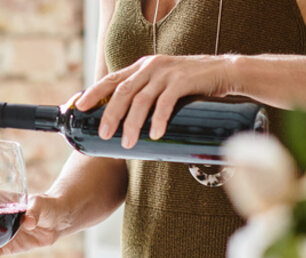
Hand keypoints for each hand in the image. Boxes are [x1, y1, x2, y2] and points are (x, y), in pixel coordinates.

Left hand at [75, 54, 238, 147]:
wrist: (225, 72)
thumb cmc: (192, 85)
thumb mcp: (164, 85)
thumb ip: (148, 96)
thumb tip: (128, 127)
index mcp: (142, 67)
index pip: (111, 79)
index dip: (94, 92)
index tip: (79, 107)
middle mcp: (151, 67)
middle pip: (123, 91)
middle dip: (110, 114)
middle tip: (105, 135)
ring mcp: (167, 73)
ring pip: (142, 99)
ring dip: (132, 123)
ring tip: (128, 143)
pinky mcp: (184, 80)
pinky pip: (166, 102)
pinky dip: (158, 119)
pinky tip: (155, 134)